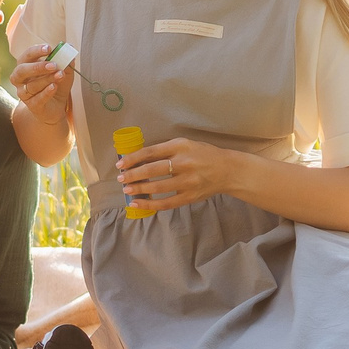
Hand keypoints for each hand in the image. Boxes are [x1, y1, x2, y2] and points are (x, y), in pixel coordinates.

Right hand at [8, 43, 75, 127]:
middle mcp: (20, 79)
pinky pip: (37, 99)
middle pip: (22, 70)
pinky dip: (46, 92)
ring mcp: (24, 93)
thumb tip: (69, 47)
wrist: (56, 107)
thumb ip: (65, 60)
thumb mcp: (63, 71)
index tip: (49, 48)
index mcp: (26, 65)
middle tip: (53, 65)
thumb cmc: (55, 84)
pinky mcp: (32, 105)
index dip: (36, 51)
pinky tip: (54, 86)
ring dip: (47, 79)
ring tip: (60, 75)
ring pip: (32, 86)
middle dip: (37, 67)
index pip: (27, 55)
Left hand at [116, 137, 242, 212]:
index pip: (151, 152)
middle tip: (120, 178)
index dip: (133, 158)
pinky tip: (137, 203)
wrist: (227, 170)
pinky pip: (166, 203)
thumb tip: (138, 159)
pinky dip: (149, 204)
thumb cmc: (203, 154)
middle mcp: (184, 163)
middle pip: (152, 170)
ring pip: (157, 187)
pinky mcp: (190, 196)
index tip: (120, 163)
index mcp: (180, 146)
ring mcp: (187, 181)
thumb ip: (165, 150)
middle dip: (132, 175)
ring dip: (139, 189)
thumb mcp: (185, 144)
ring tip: (126, 189)